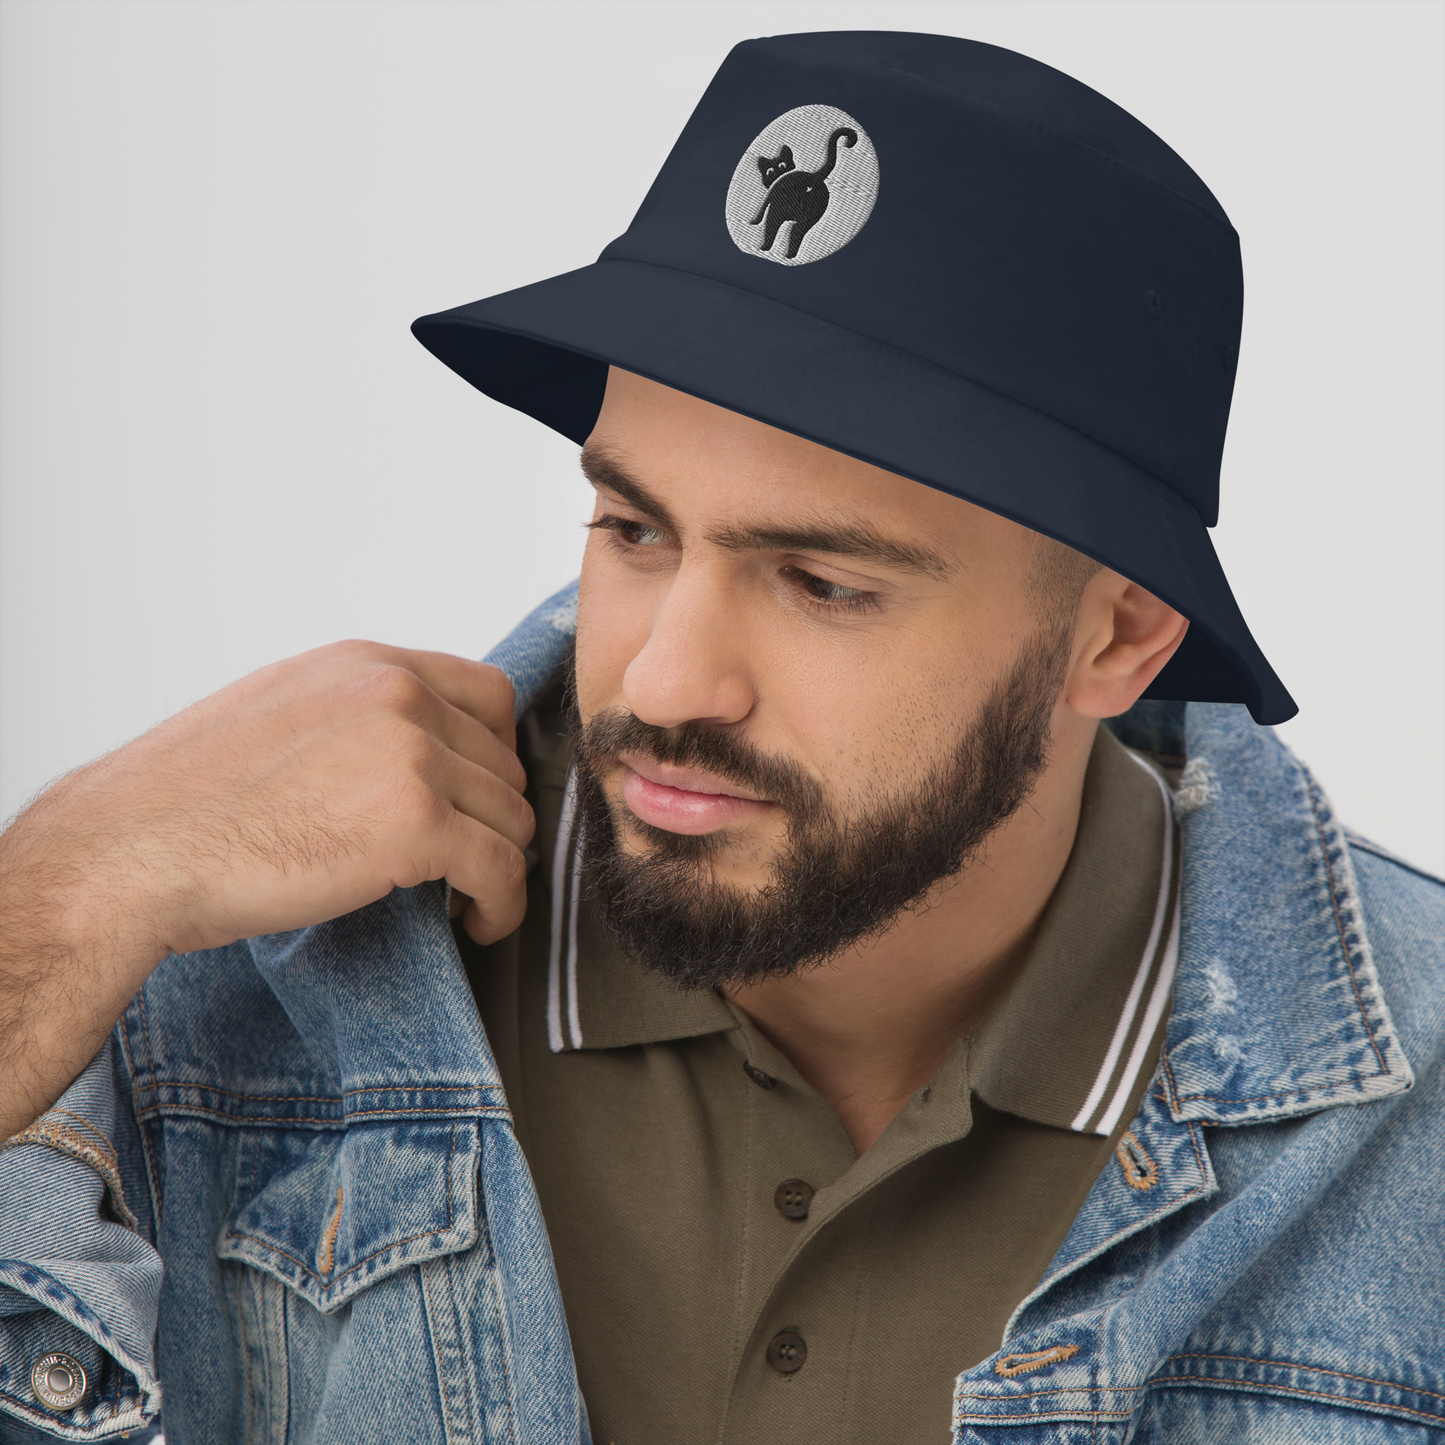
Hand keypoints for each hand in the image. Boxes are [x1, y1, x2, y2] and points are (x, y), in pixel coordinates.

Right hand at [0, 642, 532, 1136]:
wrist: (129, 852)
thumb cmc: (187, 801)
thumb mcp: (281, 713)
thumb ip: (355, 715)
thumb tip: (412, 750)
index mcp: (367, 665)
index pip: (488, 694)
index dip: (495, 754)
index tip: (478, 799)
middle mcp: (397, 695)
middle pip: (504, 762)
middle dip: (492, 817)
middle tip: (467, 862)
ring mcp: (410, 755)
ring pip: (510, 817)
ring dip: (500, 864)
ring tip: (465, 897)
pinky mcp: (415, 824)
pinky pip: (503, 868)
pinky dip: (503, 905)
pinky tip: (476, 923)